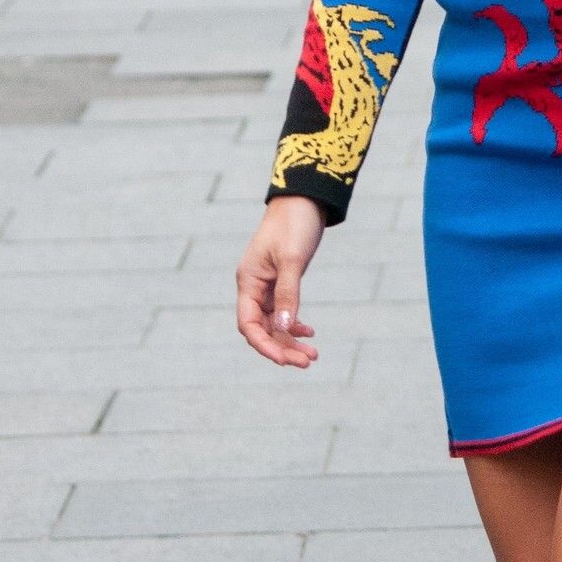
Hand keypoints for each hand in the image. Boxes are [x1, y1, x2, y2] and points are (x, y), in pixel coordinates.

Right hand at [236, 195, 325, 368]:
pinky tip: (311, 332)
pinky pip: (284, 312)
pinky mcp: (281, 282)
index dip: (264, 345)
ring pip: (275, 324)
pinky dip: (296, 325)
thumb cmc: (294, 225)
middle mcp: (253, 287)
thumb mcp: (291, 260)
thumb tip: (287, 328)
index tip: (285, 361)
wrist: (303, 200)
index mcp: (248, 281)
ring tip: (314, 355)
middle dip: (283, 348)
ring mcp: (266, 286)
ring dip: (291, 340)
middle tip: (308, 361)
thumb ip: (288, 293)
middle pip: (262, 329)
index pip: (248, 324)